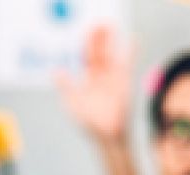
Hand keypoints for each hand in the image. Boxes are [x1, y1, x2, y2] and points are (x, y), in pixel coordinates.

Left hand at [57, 26, 131, 141]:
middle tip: (98, 23)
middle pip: (99, 52)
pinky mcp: (124, 82)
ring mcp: (113, 78)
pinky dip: (131, 52)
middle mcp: (101, 76)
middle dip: (98, 38)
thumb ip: (65, 86)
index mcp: (89, 79)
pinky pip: (128, 64)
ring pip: (111, 54)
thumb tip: (55, 71)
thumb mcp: (73, 103)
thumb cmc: (90, 123)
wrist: (106, 135)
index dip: (86, 43)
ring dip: (111, 40)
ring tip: (110, 25)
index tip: (86, 31)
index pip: (87, 56)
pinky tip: (133, 39)